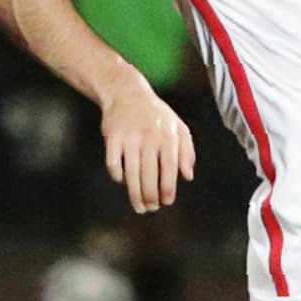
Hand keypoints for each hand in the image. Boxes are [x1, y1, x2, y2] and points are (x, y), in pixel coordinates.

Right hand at [101, 70, 195, 213]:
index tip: (166, 201)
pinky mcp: (112, 137)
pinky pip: (113, 164)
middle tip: (151, 208)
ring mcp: (129, 137)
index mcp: (168, 136)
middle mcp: (149, 137)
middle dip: (150, 196)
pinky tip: (123, 182)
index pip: (169, 169)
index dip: (168, 189)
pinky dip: (118, 177)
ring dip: (135, 194)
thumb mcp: (178, 127)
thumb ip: (187, 151)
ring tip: (139, 206)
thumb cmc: (156, 114)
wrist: (127, 92)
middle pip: (149, 175)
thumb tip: (188, 176)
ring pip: (131, 174)